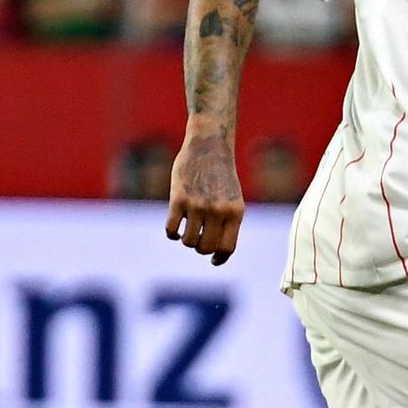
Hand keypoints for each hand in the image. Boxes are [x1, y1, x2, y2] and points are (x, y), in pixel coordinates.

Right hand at [165, 131, 244, 265]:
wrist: (209, 146)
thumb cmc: (221, 176)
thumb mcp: (233, 199)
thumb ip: (227, 223)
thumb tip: (215, 252)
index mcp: (235, 212)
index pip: (227, 247)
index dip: (219, 258)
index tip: (213, 260)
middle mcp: (218, 210)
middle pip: (206, 248)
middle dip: (201, 248)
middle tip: (198, 238)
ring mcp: (197, 205)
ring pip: (188, 241)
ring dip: (186, 240)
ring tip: (188, 229)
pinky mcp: (178, 199)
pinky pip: (172, 229)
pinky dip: (172, 234)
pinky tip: (175, 227)